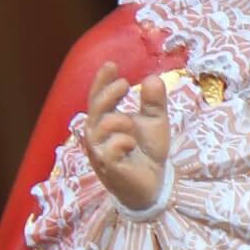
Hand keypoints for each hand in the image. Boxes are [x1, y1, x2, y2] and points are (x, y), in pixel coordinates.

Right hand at [83, 62, 169, 209]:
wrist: (154, 184)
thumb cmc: (148, 152)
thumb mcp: (155, 122)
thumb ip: (154, 102)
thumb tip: (152, 78)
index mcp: (106, 121)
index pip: (97, 98)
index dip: (101, 81)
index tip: (111, 65)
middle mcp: (98, 135)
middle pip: (94, 108)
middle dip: (107, 94)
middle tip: (125, 85)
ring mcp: (100, 152)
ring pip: (100, 127)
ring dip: (119, 121)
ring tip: (132, 129)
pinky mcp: (108, 168)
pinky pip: (108, 149)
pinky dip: (122, 142)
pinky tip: (130, 145)